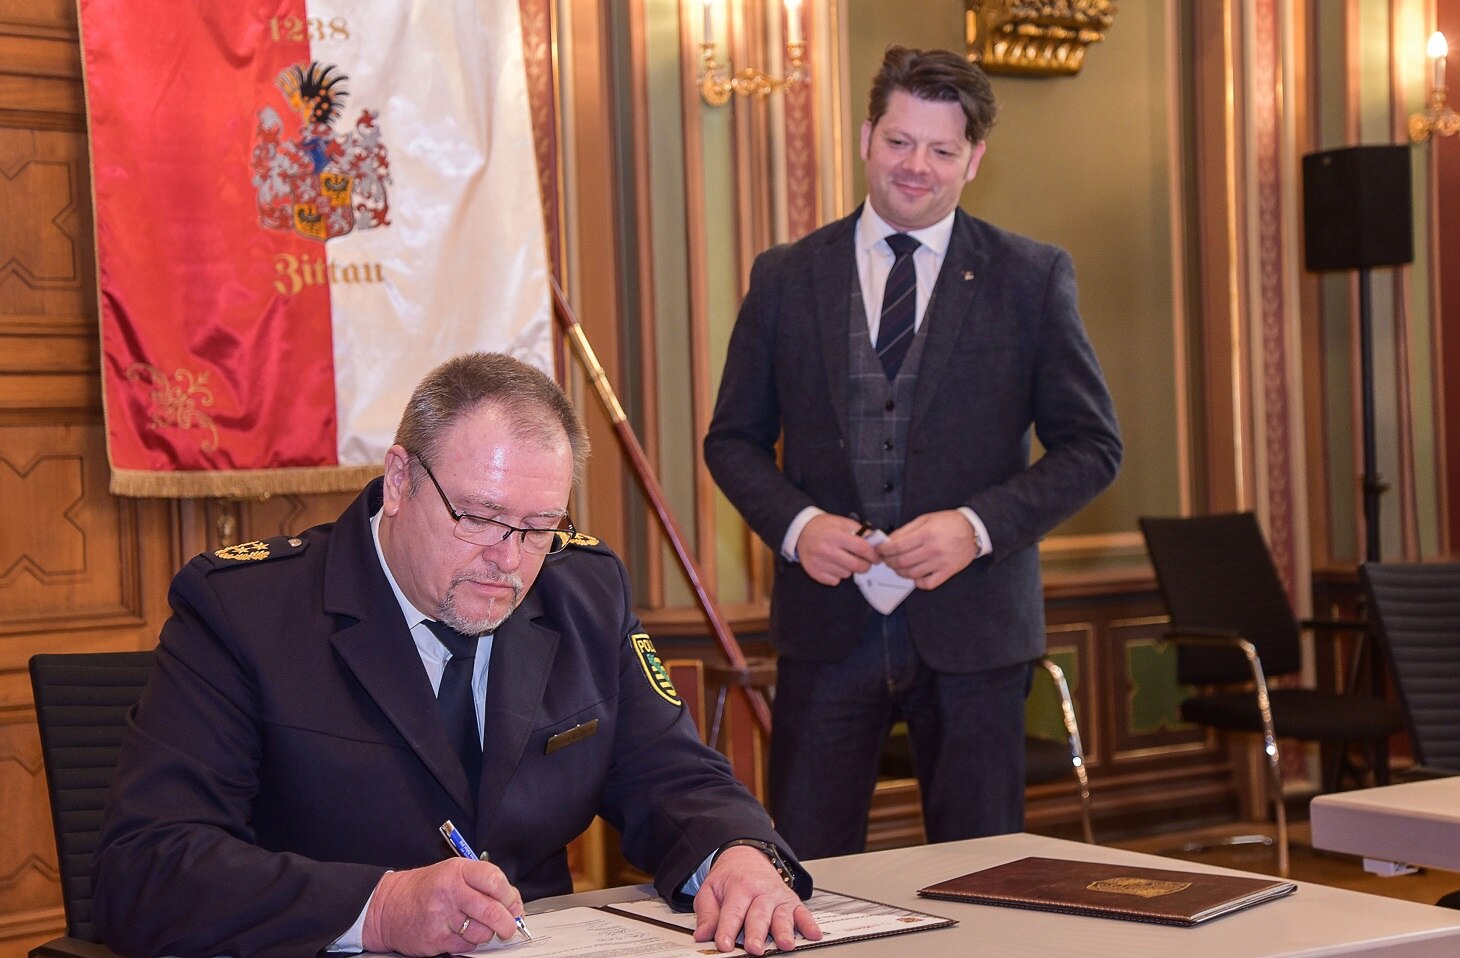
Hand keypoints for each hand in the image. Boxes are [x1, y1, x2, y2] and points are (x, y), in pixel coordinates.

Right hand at [361, 857, 525, 955]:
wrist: (389, 907)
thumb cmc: (426, 889)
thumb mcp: (454, 874)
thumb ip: (484, 884)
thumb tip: (514, 904)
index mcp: (457, 870)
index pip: (494, 880)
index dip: (509, 895)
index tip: (513, 904)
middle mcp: (450, 891)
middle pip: (492, 911)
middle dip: (507, 923)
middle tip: (509, 926)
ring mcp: (442, 916)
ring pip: (482, 932)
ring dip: (485, 933)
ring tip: (474, 925)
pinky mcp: (436, 938)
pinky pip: (467, 946)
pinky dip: (469, 942)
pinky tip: (459, 932)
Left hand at [693, 845, 821, 954]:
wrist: (748, 857)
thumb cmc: (730, 878)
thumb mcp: (711, 889)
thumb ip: (707, 913)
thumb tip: (703, 935)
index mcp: (739, 887)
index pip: (733, 911)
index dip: (727, 929)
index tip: (724, 944)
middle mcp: (761, 892)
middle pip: (759, 915)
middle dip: (757, 933)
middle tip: (754, 948)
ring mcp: (778, 897)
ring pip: (782, 915)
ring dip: (784, 930)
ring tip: (784, 944)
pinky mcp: (792, 902)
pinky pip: (803, 913)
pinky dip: (809, 924)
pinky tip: (813, 934)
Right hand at [796, 514, 877, 585]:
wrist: (800, 533)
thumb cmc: (823, 527)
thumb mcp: (842, 522)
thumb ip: (860, 531)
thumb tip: (876, 542)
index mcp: (835, 536)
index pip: (862, 548)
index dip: (873, 554)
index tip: (876, 556)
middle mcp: (827, 550)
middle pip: (856, 566)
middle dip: (865, 565)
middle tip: (865, 561)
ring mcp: (820, 563)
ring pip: (847, 574)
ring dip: (849, 569)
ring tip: (843, 559)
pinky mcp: (815, 573)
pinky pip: (835, 580)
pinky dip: (838, 575)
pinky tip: (833, 564)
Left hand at [876, 510, 978, 589]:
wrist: (973, 530)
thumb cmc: (949, 523)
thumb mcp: (926, 519)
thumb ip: (906, 530)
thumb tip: (889, 540)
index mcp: (926, 533)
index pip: (897, 546)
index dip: (884, 550)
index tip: (879, 550)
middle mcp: (933, 549)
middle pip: (902, 561)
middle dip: (889, 561)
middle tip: (886, 559)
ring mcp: (940, 563)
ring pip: (912, 574)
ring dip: (900, 572)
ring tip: (897, 567)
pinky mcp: (947, 572)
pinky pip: (927, 584)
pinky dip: (917, 582)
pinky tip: (914, 575)